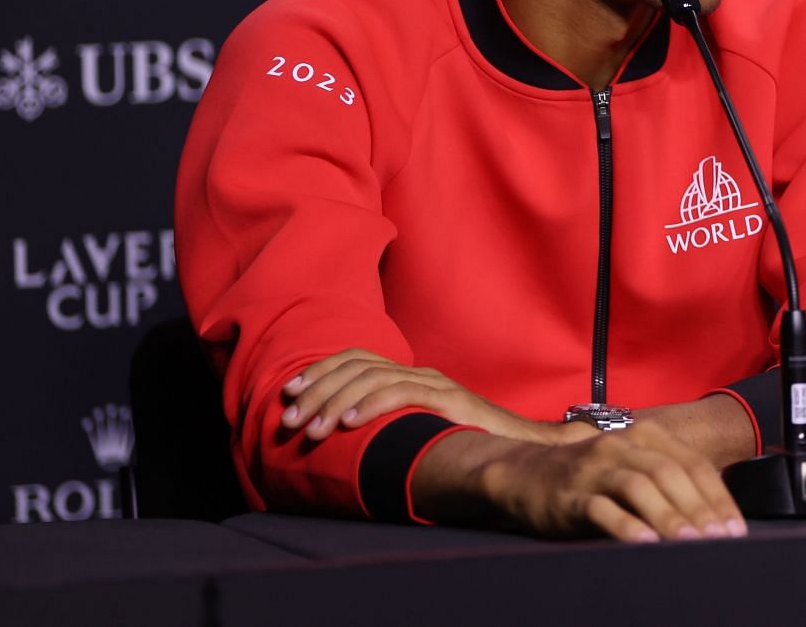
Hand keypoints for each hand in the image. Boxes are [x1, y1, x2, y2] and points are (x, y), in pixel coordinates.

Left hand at [279, 349, 577, 445]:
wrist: (516, 447)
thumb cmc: (462, 447)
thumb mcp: (414, 433)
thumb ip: (385, 430)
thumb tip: (337, 441)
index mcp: (409, 376)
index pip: (356, 359)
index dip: (320, 372)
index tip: (288, 394)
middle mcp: (419, 373)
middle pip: (357, 366)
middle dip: (317, 391)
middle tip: (290, 421)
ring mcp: (434, 384)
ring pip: (373, 378)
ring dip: (336, 404)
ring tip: (314, 431)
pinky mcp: (449, 400)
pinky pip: (403, 393)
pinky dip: (372, 405)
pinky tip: (349, 423)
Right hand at [417, 424, 748, 541]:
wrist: (524, 474)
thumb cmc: (590, 478)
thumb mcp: (631, 468)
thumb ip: (667, 481)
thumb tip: (714, 517)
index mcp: (645, 437)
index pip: (692, 464)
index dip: (717, 497)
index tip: (736, 529)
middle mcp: (622, 445)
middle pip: (671, 474)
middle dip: (700, 510)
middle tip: (721, 541)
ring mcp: (595, 468)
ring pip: (640, 487)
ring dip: (670, 517)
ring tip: (691, 544)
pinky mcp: (570, 495)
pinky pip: (601, 508)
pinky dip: (625, 526)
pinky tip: (644, 544)